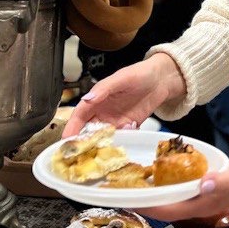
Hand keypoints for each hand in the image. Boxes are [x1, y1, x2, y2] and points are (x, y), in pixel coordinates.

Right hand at [63, 53, 186, 137]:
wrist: (162, 79)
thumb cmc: (140, 73)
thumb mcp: (121, 78)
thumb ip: (104, 89)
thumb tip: (87, 99)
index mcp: (97, 99)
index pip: (79, 115)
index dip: (72, 128)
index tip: (66, 140)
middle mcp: (103, 112)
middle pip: (88, 130)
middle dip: (83, 142)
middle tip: (81, 154)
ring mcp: (116, 120)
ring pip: (103, 137)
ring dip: (103, 144)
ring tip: (105, 149)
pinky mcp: (129, 126)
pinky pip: (121, 137)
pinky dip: (122, 140)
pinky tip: (128, 135)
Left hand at [137, 144, 228, 222]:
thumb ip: (224, 182)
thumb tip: (203, 185)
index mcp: (204, 206)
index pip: (169, 211)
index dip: (148, 207)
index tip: (128, 200)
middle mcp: (198, 204)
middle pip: (165, 206)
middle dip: (144, 200)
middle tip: (121, 188)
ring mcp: (200, 196)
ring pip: (170, 197)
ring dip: (152, 191)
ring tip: (133, 179)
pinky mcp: (201, 186)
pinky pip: (178, 186)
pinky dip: (166, 180)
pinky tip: (156, 169)